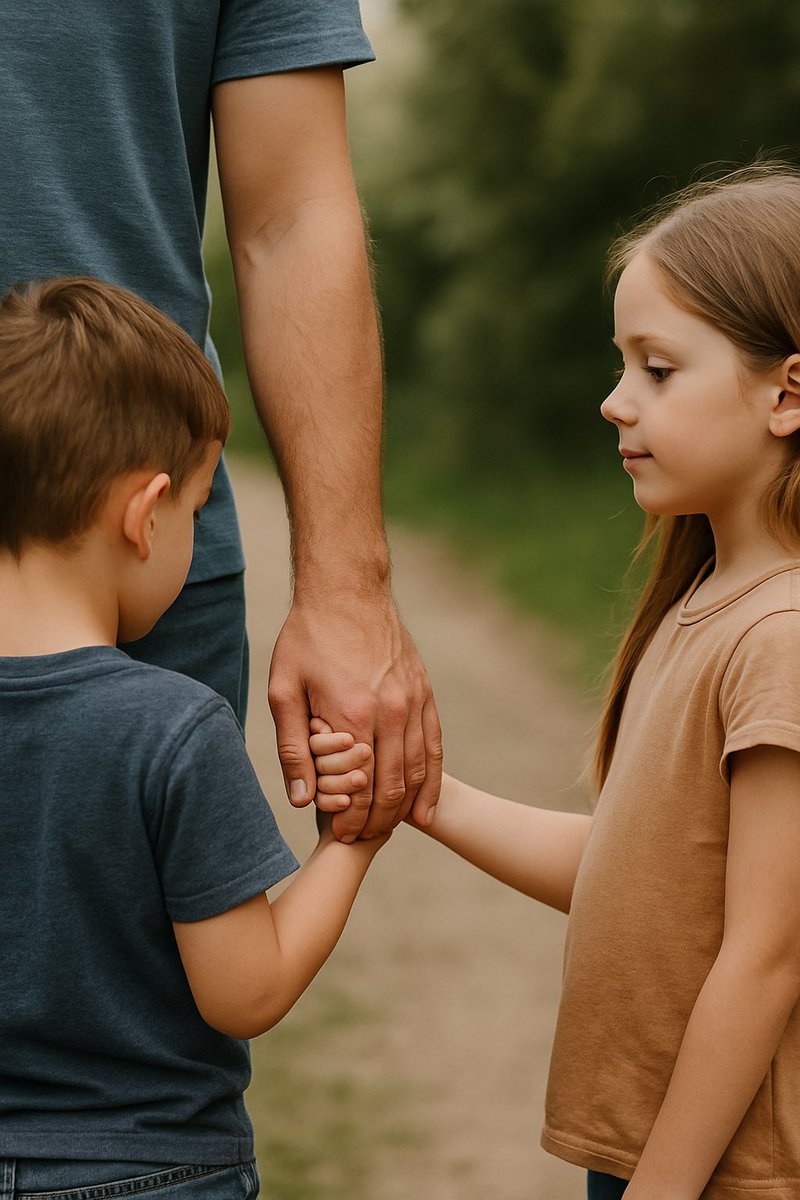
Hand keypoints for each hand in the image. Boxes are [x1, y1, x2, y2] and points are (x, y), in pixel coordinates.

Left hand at [269, 592, 442, 841]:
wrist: (347, 590)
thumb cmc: (307, 638)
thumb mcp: (285, 690)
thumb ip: (292, 747)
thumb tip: (300, 799)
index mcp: (353, 715)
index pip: (359, 787)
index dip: (351, 819)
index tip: (340, 836)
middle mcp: (391, 712)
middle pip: (392, 786)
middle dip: (377, 821)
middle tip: (361, 839)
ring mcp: (413, 703)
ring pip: (417, 771)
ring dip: (405, 808)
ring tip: (388, 830)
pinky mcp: (424, 693)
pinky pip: (434, 746)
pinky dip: (431, 781)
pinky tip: (425, 808)